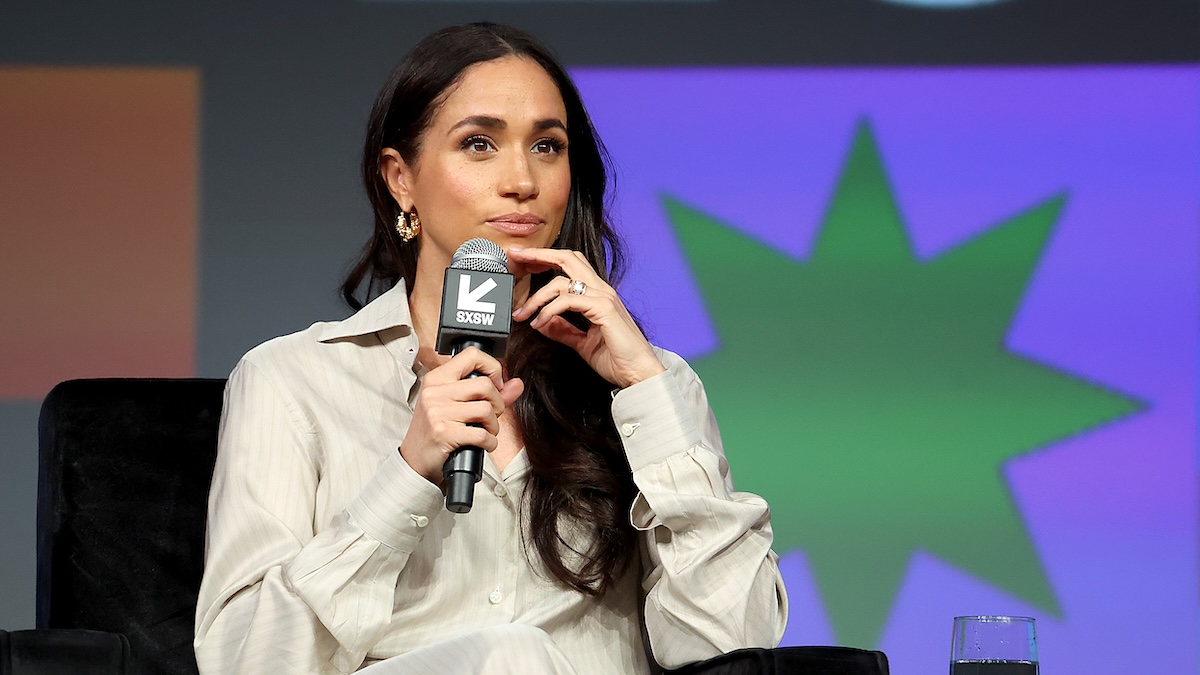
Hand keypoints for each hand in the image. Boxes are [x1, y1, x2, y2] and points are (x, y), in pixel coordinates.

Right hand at [399, 347, 523, 484]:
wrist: (415, 460)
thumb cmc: (436, 430)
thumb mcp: (456, 406)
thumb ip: (490, 394)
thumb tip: (517, 384)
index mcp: (437, 378)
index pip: (472, 355)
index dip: (492, 368)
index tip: (495, 385)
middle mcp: (435, 391)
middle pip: (485, 385)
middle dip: (497, 403)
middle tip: (491, 415)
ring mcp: (438, 412)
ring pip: (486, 410)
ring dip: (494, 425)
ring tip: (486, 430)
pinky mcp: (444, 433)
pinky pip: (482, 434)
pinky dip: (490, 442)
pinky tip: (484, 444)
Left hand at [507, 246, 665, 388]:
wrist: (640, 374)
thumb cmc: (618, 359)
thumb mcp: (582, 343)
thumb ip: (563, 330)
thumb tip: (541, 321)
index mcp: (598, 294)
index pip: (570, 265)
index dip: (546, 258)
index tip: (523, 260)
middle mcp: (602, 290)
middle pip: (567, 258)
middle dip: (538, 254)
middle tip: (516, 255)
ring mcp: (604, 297)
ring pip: (562, 281)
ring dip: (536, 297)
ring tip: (522, 314)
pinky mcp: (604, 309)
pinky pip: (568, 301)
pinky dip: (549, 310)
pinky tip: (538, 323)